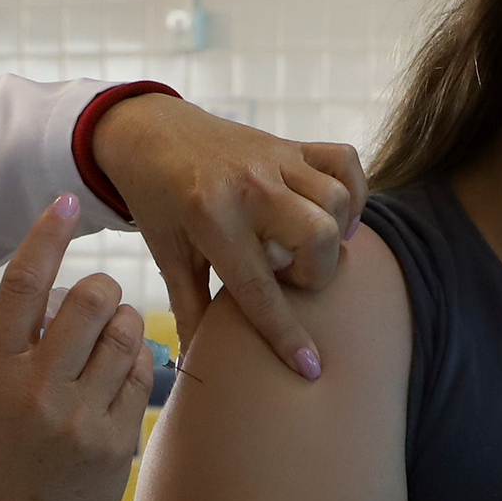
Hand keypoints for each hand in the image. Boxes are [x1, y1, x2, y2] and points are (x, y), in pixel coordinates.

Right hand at [0, 192, 152, 500]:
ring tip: (105, 353)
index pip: (23, 285)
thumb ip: (18, 354)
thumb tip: (65, 305)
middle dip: (99, 293)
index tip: (64, 201)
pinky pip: (142, 377)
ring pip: (126, 332)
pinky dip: (134, 369)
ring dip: (122, 328)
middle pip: (89, 298)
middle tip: (94, 312)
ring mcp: (81, 418)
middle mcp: (37, 390)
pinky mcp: (118, 444)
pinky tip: (117, 387)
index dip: (46, 235)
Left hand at [91, 94, 366, 379]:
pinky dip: (352, 192)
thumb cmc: (157, 200)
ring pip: (337, 201)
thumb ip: (190, 309)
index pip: (259, 288)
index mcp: (212, 219)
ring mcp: (276, 159)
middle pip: (318, 237)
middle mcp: (249, 186)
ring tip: (305, 248)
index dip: (286, 334)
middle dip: (314, 272)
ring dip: (333, 236)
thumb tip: (195, 368)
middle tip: (288, 277)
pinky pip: (345, 162)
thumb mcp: (168, 256)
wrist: (149, 132)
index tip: (310, 366)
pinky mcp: (291, 144)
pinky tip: (333, 217)